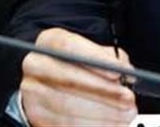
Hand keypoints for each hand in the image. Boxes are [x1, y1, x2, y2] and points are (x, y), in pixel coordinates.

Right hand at [20, 27, 137, 125]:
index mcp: (50, 42)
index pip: (70, 47)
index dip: (96, 60)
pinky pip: (63, 125)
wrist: (55, 79)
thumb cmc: (80, 63)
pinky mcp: (36, 116)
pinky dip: (92, 126)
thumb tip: (125, 71)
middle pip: (69, 80)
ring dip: (101, 113)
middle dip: (103, 91)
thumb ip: (111, 57)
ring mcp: (32, 93)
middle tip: (127, 98)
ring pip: (66, 106)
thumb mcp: (95, 51)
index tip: (119, 73)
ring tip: (124, 114)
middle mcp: (36, 65)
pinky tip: (111, 124)